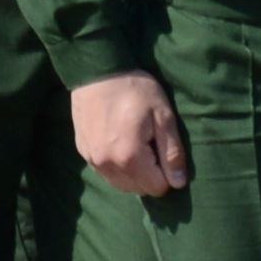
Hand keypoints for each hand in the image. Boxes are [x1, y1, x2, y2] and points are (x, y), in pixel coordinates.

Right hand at [71, 71, 190, 198]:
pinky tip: (120, 142)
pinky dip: (117, 166)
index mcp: (129, 157)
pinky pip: (106, 172)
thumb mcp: (163, 116)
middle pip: (138, 189)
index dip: (167, 172)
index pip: (156, 187)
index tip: (164, 148)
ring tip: (137, 143)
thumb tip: (178, 183)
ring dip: (133, 172)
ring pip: (120, 183)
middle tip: (151, 144)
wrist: (96, 71)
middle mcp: (107, 165)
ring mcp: (92, 160)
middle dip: (150, 174)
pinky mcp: (83, 152)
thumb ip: (171, 152)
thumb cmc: (135, 90)